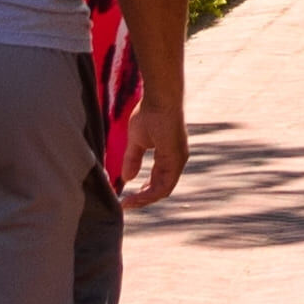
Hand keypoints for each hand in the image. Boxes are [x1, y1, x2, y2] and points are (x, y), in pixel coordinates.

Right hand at [128, 71, 189, 203]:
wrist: (159, 98)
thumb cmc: (149, 113)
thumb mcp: (137, 141)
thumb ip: (133, 159)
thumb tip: (127, 178)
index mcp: (168, 157)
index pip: (157, 182)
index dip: (142, 192)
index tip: (125, 198)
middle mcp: (176, 161)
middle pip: (161, 189)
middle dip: (143, 199)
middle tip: (126, 205)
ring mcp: (178, 160)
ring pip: (163, 190)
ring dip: (145, 199)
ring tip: (128, 204)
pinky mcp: (176, 159)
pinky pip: (165, 184)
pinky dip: (150, 193)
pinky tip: (136, 196)